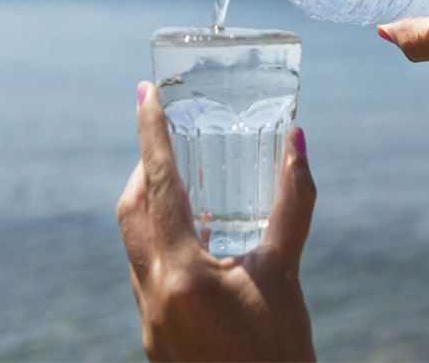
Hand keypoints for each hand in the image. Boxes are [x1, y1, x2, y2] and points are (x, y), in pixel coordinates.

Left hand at [116, 82, 316, 361]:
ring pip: (134, 243)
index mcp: (181, 274)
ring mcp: (149, 316)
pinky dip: (161, 239)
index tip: (142, 93)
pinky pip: (145, 269)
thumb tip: (298, 143)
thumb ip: (293, 204)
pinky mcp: (155, 330)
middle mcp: (153, 293)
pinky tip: (194, 237)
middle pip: (131, 212)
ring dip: (150, 204)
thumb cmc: (280, 351)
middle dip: (144, 169)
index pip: (159, 186)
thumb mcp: (286, 273)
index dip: (150, 134)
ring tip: (182, 181)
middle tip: (168, 140)